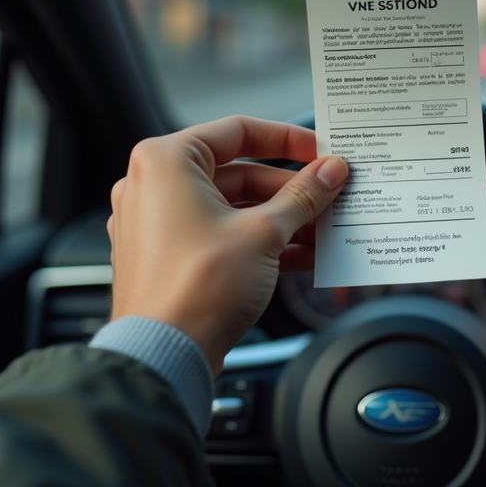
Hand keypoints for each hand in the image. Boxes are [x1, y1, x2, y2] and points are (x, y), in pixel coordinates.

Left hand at [106, 116, 348, 373]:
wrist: (164, 355)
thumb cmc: (195, 288)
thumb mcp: (265, 232)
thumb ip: (303, 196)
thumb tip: (330, 172)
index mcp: (167, 161)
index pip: (238, 131)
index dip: (287, 139)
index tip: (320, 150)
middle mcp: (154, 186)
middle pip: (239, 174)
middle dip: (291, 190)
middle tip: (331, 196)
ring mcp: (157, 223)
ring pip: (233, 209)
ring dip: (281, 219)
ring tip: (323, 231)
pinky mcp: (168, 258)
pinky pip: (221, 236)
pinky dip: (258, 242)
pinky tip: (301, 256)